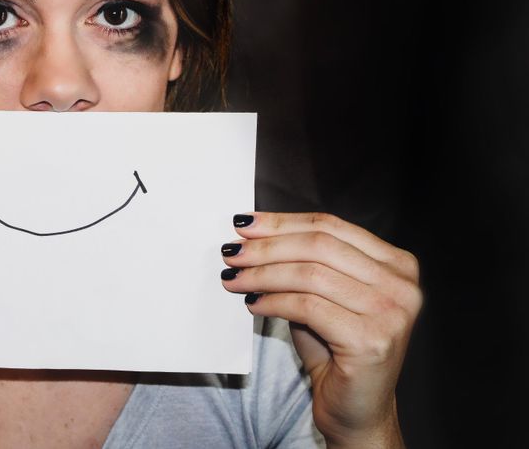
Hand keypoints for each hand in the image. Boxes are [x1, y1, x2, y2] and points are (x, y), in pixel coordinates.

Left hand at [220, 212, 421, 447]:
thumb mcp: (324, 296)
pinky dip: (273, 302)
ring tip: (233, 278)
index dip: (282, 222)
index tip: (244, 224)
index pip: (331, 226)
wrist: (357, 412)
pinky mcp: (371, 340)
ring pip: (310, 275)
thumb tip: (252, 234)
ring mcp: (391, 313)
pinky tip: (252, 304)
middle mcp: (402, 285)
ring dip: (262, 274)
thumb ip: (303, 262)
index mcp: (396, 264)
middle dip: (267, 246)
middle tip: (232, 252)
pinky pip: (307, 307)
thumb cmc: (336, 351)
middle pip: (319, 245)